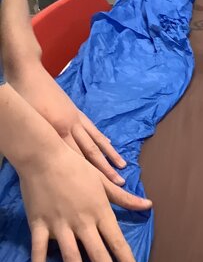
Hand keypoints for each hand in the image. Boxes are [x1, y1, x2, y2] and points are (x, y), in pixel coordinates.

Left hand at [10, 62, 126, 184]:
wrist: (28, 73)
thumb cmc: (21, 99)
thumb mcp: (27, 123)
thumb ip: (39, 142)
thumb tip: (45, 162)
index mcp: (57, 132)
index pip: (77, 158)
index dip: (92, 174)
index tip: (103, 187)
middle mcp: (70, 127)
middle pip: (91, 153)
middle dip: (106, 169)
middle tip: (120, 183)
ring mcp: (75, 119)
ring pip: (95, 141)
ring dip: (110, 155)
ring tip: (122, 166)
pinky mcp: (75, 111)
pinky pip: (91, 128)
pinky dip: (102, 138)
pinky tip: (110, 144)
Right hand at [18, 136, 151, 261]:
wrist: (44, 155)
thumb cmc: (76, 167)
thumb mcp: (103, 182)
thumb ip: (125, 199)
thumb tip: (148, 206)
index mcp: (100, 212)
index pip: (117, 243)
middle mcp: (83, 222)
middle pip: (98, 254)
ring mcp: (60, 224)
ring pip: (72, 256)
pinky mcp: (39, 224)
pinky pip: (40, 249)